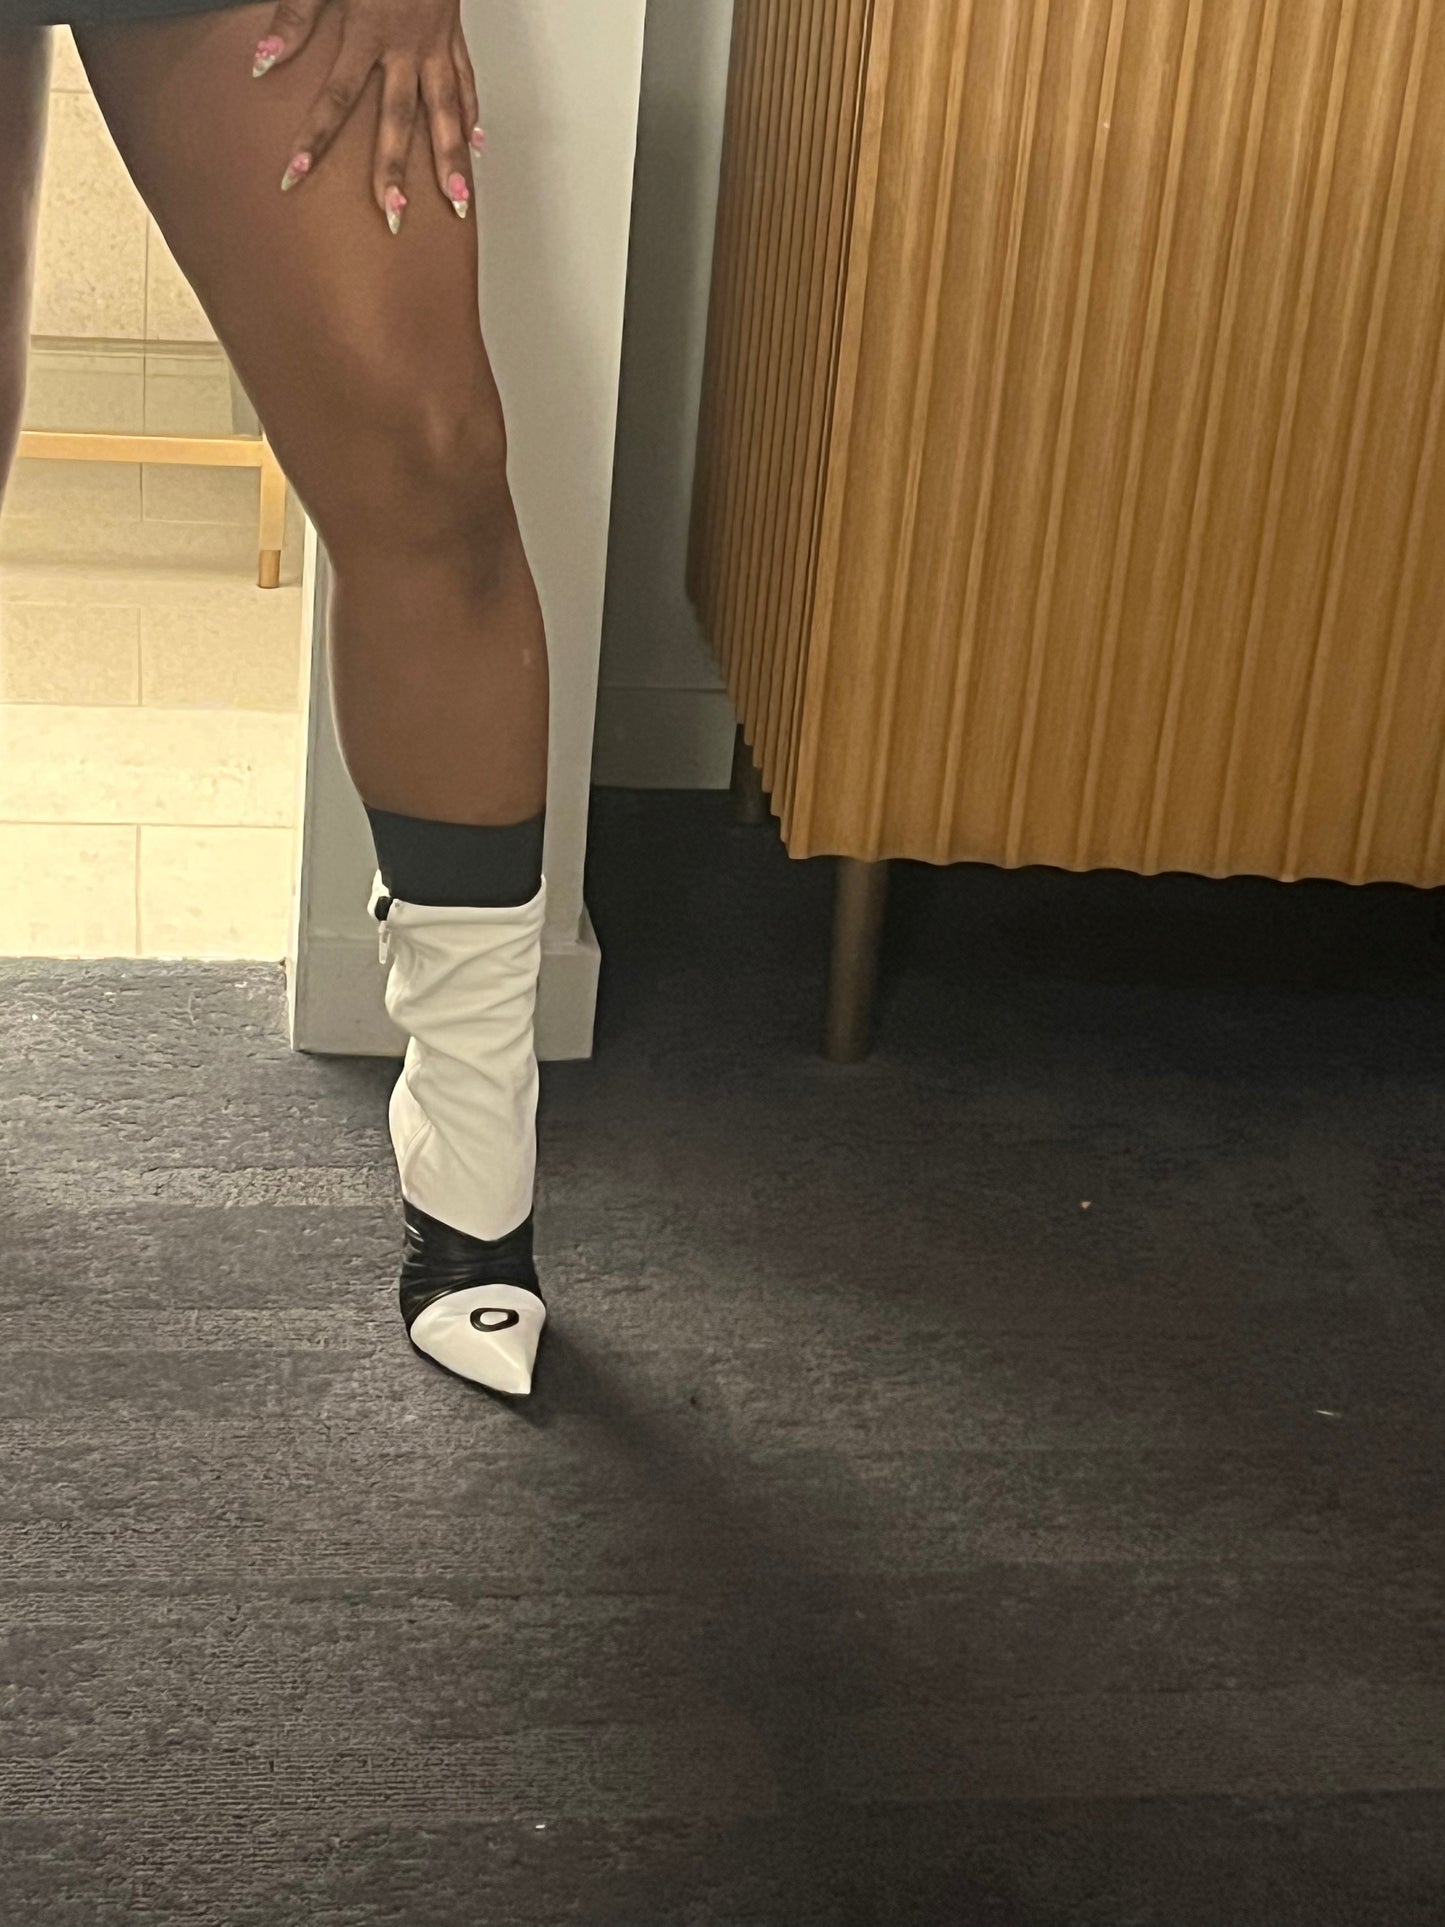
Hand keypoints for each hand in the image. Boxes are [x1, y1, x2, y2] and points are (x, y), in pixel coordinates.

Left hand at [251, 0, 486, 232]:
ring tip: (458, 204)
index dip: (314, 137)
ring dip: (451, 160)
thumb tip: (263, 60)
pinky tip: (476, 146)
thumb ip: (295, 17)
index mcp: (368, 31)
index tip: (295, 174)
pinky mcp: (454, 37)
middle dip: (395, 170)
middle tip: (394, 214)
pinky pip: (466, 82)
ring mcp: (435, 45)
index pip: (335, 97)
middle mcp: (405, 47)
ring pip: (445, 112)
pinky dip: (471, 115)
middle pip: (398, 119)